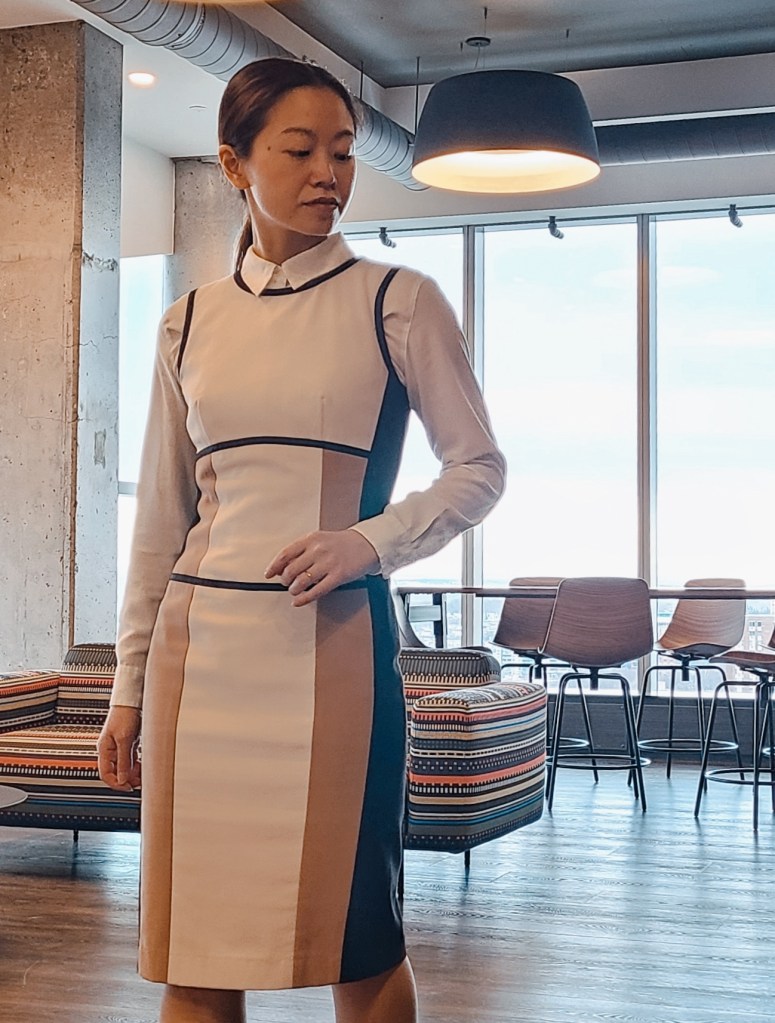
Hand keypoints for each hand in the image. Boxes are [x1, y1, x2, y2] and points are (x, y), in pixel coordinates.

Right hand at [97, 706, 141, 790]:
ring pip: (124, 766)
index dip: (116, 783)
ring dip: (133, 773)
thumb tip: (122, 779)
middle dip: (127, 779)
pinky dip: (137, 765)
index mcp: (104, 749)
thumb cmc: (124, 715)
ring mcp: (119, 747)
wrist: (132, 701)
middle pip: (116, 772)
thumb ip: (123, 760)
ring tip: (143, 775)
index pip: (105, 774)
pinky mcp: (128, 743)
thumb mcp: (124, 740)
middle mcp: (110, 750)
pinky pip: (130, 759)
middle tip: (139, 783)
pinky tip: (144, 766)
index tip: (128, 787)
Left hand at [265, 528, 379, 606]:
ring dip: (294, 589)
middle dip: (285, 580)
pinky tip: (299, 601)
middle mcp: (318, 550)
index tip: (268, 574)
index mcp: (311, 539)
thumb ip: (301, 551)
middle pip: (291, 570)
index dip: (274, 566)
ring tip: (295, 590)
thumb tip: (281, 567)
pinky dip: (304, 599)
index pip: (285, 554)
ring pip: (301, 581)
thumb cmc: (341, 543)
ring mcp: (328, 563)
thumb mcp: (319, 540)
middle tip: (287, 583)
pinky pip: (316, 591)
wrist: (366, 544)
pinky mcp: (338, 576)